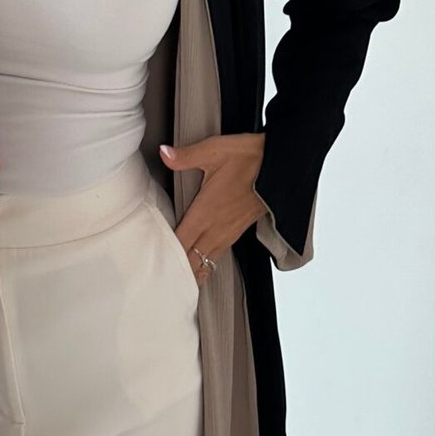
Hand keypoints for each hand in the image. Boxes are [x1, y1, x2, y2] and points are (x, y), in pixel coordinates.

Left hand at [159, 132, 266, 282]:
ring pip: (206, 262)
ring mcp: (228, 233)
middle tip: (160, 282)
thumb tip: (164, 153)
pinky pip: (217, 256)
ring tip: (176, 284)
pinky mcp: (237, 232)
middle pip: (192, 260)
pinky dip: (206, 265)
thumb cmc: (250, 157)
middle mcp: (216, 228)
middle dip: (176, 272)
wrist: (282, 165)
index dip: (166, 255)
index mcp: (205, 212)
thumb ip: (185, 157)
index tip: (152, 263)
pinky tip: (200, 268)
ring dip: (192, 272)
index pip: (180, 242)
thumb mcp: (214, 150)